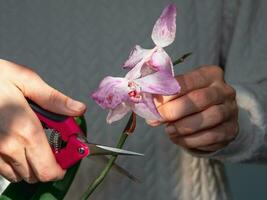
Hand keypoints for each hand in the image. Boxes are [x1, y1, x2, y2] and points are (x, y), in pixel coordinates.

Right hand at [0, 59, 85, 182]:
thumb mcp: (27, 80)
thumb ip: (54, 99)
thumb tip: (78, 109)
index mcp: (25, 129)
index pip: (49, 168)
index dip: (63, 166)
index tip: (69, 154)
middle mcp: (9, 146)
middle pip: (37, 176)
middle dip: (51, 166)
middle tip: (56, 147)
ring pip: (21, 175)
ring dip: (34, 165)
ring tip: (37, 144)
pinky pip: (5, 170)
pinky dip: (17, 164)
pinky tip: (21, 146)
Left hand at [149, 66, 237, 151]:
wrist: (214, 118)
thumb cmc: (191, 101)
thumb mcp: (180, 93)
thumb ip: (166, 99)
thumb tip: (149, 111)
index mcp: (210, 74)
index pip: (189, 80)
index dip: (169, 93)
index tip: (154, 104)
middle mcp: (224, 90)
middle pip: (200, 98)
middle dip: (175, 110)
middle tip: (158, 117)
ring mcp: (231, 110)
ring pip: (208, 118)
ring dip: (183, 126)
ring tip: (168, 131)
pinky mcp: (231, 130)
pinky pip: (211, 136)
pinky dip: (191, 140)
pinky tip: (179, 138)